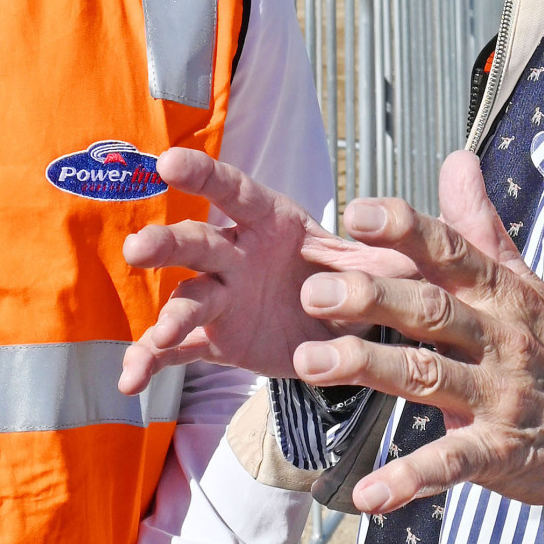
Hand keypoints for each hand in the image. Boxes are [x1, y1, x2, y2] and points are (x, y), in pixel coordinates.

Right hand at [118, 146, 418, 392]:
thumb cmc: (352, 278)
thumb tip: (413, 248)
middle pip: (197, 242)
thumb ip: (388, 256)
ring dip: (166, 315)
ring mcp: (222, 297)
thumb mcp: (377, 266)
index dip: (204, 175)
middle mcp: (237, 253)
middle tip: (138, 249)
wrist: (342, 331)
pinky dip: (154, 362)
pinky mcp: (216, 339)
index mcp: (272, 222)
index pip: (236, 192)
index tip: (169, 161)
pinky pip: (180, 350)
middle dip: (167, 243)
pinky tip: (130, 381)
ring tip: (157, 338)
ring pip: (186, 298)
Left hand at [292, 151, 543, 514]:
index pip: (451, 252)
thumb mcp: (522, 282)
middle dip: (369, 298)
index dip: (406, 230)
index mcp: (499, 294)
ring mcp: (499, 396)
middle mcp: (499, 338)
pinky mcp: (498, 452)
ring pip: (427, 377)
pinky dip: (408, 480)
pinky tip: (366, 494)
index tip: (356, 213)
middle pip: (430, 310)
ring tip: (309, 366)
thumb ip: (479, 226)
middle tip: (311, 293)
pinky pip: (450, 464)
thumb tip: (456, 159)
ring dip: (368, 370)